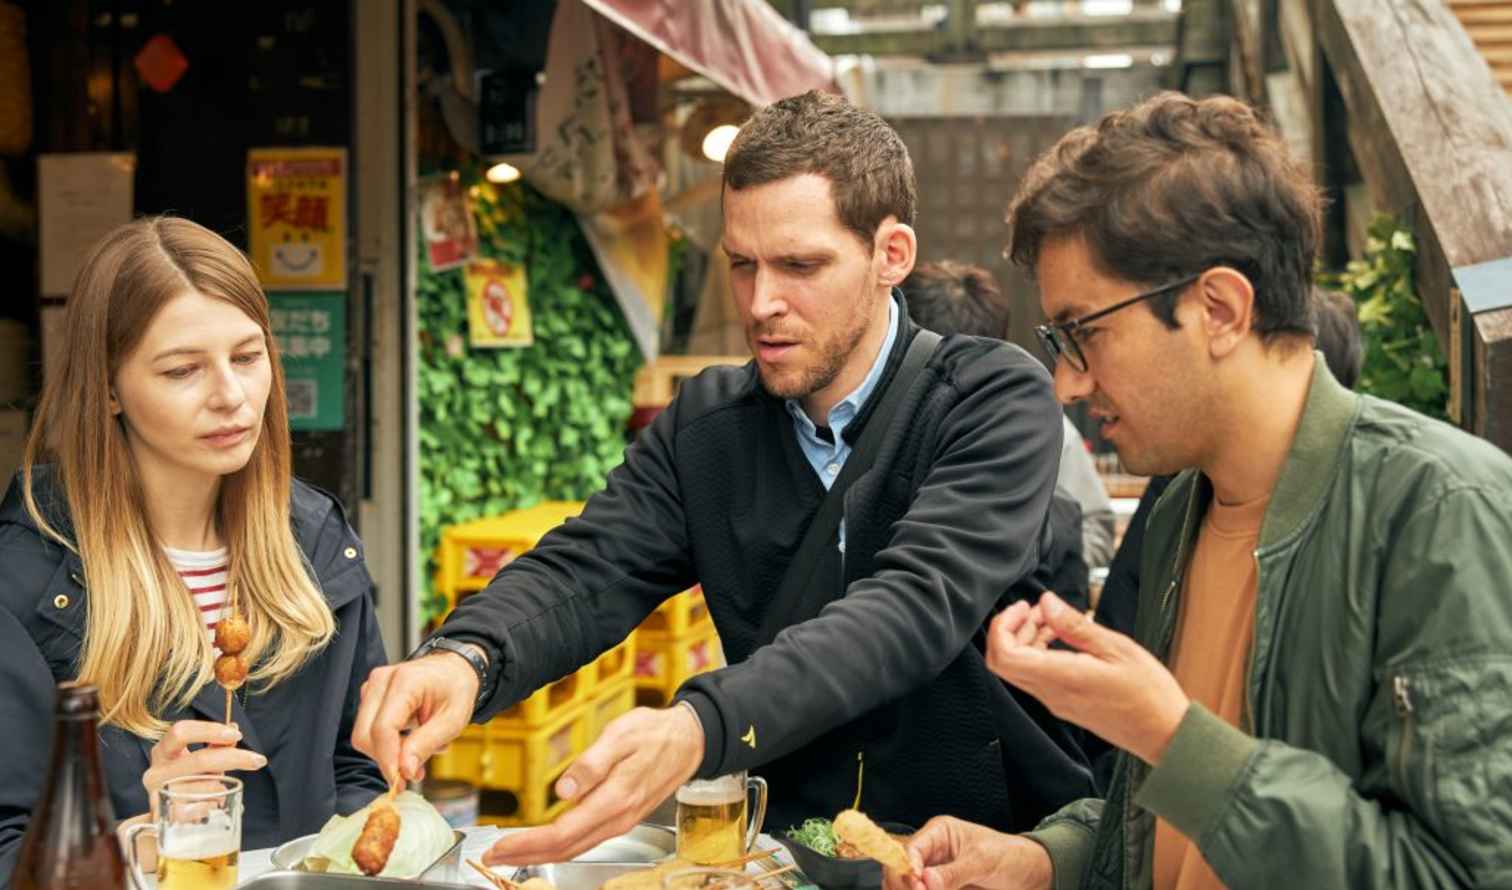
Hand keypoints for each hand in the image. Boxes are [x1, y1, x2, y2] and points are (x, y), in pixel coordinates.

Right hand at [143, 721, 265, 815]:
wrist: (167, 817)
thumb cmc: (187, 783)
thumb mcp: (200, 761)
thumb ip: (216, 745)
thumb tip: (234, 728)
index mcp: (163, 751)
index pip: (181, 731)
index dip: (210, 730)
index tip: (237, 735)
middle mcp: (157, 771)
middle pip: (200, 759)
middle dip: (235, 758)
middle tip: (258, 760)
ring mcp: (159, 794)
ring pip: (206, 786)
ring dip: (221, 787)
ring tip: (221, 791)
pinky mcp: (166, 816)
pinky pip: (201, 808)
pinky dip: (214, 804)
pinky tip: (214, 804)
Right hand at [352, 652, 478, 788]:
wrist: (454, 670)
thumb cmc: (456, 690)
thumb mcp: (453, 720)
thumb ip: (426, 744)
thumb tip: (404, 770)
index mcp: (405, 681)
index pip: (383, 728)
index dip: (388, 760)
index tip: (400, 782)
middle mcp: (382, 680)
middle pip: (366, 735)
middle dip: (387, 759)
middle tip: (415, 772)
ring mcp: (372, 687)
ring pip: (364, 736)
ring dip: (390, 752)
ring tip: (421, 749)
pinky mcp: (370, 698)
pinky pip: (369, 731)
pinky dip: (388, 744)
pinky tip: (411, 740)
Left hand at [482, 705, 704, 865]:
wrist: (690, 740)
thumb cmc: (654, 733)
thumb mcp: (621, 736)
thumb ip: (592, 763)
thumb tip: (563, 790)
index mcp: (615, 799)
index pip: (563, 833)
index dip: (528, 843)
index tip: (500, 846)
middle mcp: (618, 818)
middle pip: (565, 848)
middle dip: (526, 855)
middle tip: (492, 857)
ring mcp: (622, 821)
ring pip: (575, 848)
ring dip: (540, 854)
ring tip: (511, 852)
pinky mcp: (623, 817)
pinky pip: (586, 840)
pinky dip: (560, 846)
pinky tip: (546, 842)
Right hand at [884, 816, 1051, 889]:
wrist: (1030, 876)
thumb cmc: (1009, 857)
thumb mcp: (983, 861)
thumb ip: (954, 872)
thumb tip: (925, 881)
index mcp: (938, 834)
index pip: (911, 850)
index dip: (907, 870)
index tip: (917, 888)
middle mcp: (930, 853)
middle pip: (900, 871)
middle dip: (904, 886)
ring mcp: (933, 875)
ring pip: (906, 888)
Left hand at [986, 592, 1188, 764]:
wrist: (1165, 735)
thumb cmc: (1149, 694)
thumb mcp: (1116, 648)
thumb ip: (1075, 626)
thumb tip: (1047, 603)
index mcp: (1061, 679)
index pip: (1004, 656)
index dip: (1003, 626)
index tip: (1022, 607)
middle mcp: (1051, 694)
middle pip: (1004, 662)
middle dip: (1012, 629)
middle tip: (1037, 609)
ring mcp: (1057, 702)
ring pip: (1020, 669)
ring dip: (1027, 639)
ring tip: (1053, 620)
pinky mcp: (1065, 704)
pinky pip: (1037, 676)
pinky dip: (1040, 653)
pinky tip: (1063, 638)